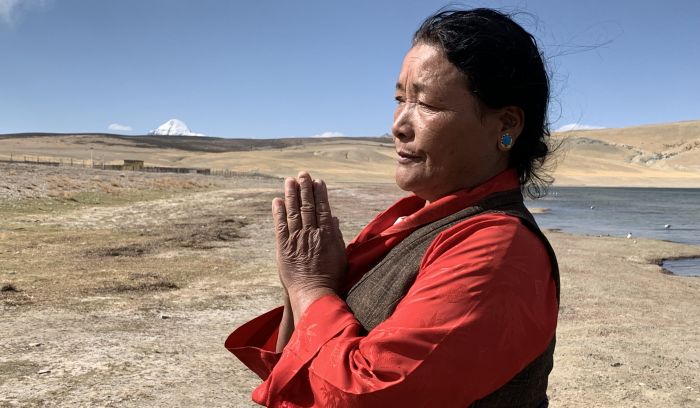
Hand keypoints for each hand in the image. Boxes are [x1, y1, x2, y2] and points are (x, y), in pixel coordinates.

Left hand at [272, 172, 345, 317]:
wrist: (313, 293)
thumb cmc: (330, 277)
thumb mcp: (340, 255)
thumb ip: (336, 235)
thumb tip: (332, 218)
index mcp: (327, 235)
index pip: (323, 208)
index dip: (320, 194)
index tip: (318, 182)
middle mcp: (311, 234)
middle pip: (307, 206)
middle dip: (305, 188)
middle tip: (302, 174)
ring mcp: (296, 240)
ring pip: (293, 212)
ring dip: (291, 195)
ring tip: (289, 181)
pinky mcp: (284, 248)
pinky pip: (280, 226)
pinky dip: (278, 213)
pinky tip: (277, 201)